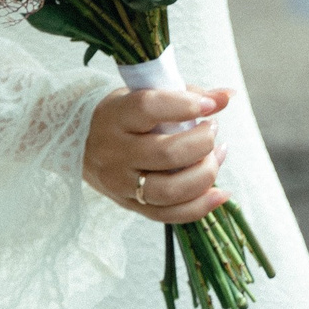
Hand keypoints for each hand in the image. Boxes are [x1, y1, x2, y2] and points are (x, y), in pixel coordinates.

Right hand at [82, 86, 232, 224]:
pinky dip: (201, 206)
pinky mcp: (130, 206)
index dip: (184, 105)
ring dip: (205, 174)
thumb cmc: (122, 114)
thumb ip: (185, 93)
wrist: (81, 143)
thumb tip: (227, 97)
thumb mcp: (143, 94)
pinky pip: (169, 215)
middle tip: (213, 129)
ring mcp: (121, 184)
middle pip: (166, 154)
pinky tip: (220, 192)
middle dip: (202, 143)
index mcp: (115, 115)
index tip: (210, 105)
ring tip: (217, 155)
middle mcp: (114, 152)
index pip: (148, 108)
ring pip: (170, 190)